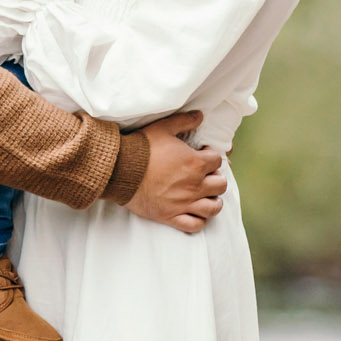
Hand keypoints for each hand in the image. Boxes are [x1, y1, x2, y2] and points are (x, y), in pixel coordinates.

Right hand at [123, 113, 224, 234]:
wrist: (119, 170)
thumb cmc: (141, 148)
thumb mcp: (163, 128)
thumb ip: (185, 121)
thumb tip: (200, 115)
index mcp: (195, 163)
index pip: (218, 160)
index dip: (212, 156)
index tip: (203, 154)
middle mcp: (194, 185)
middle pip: (220, 184)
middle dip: (216, 178)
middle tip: (206, 174)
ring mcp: (184, 203)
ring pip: (213, 207)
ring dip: (214, 200)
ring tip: (207, 195)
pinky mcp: (171, 216)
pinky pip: (195, 225)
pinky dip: (200, 220)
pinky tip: (195, 212)